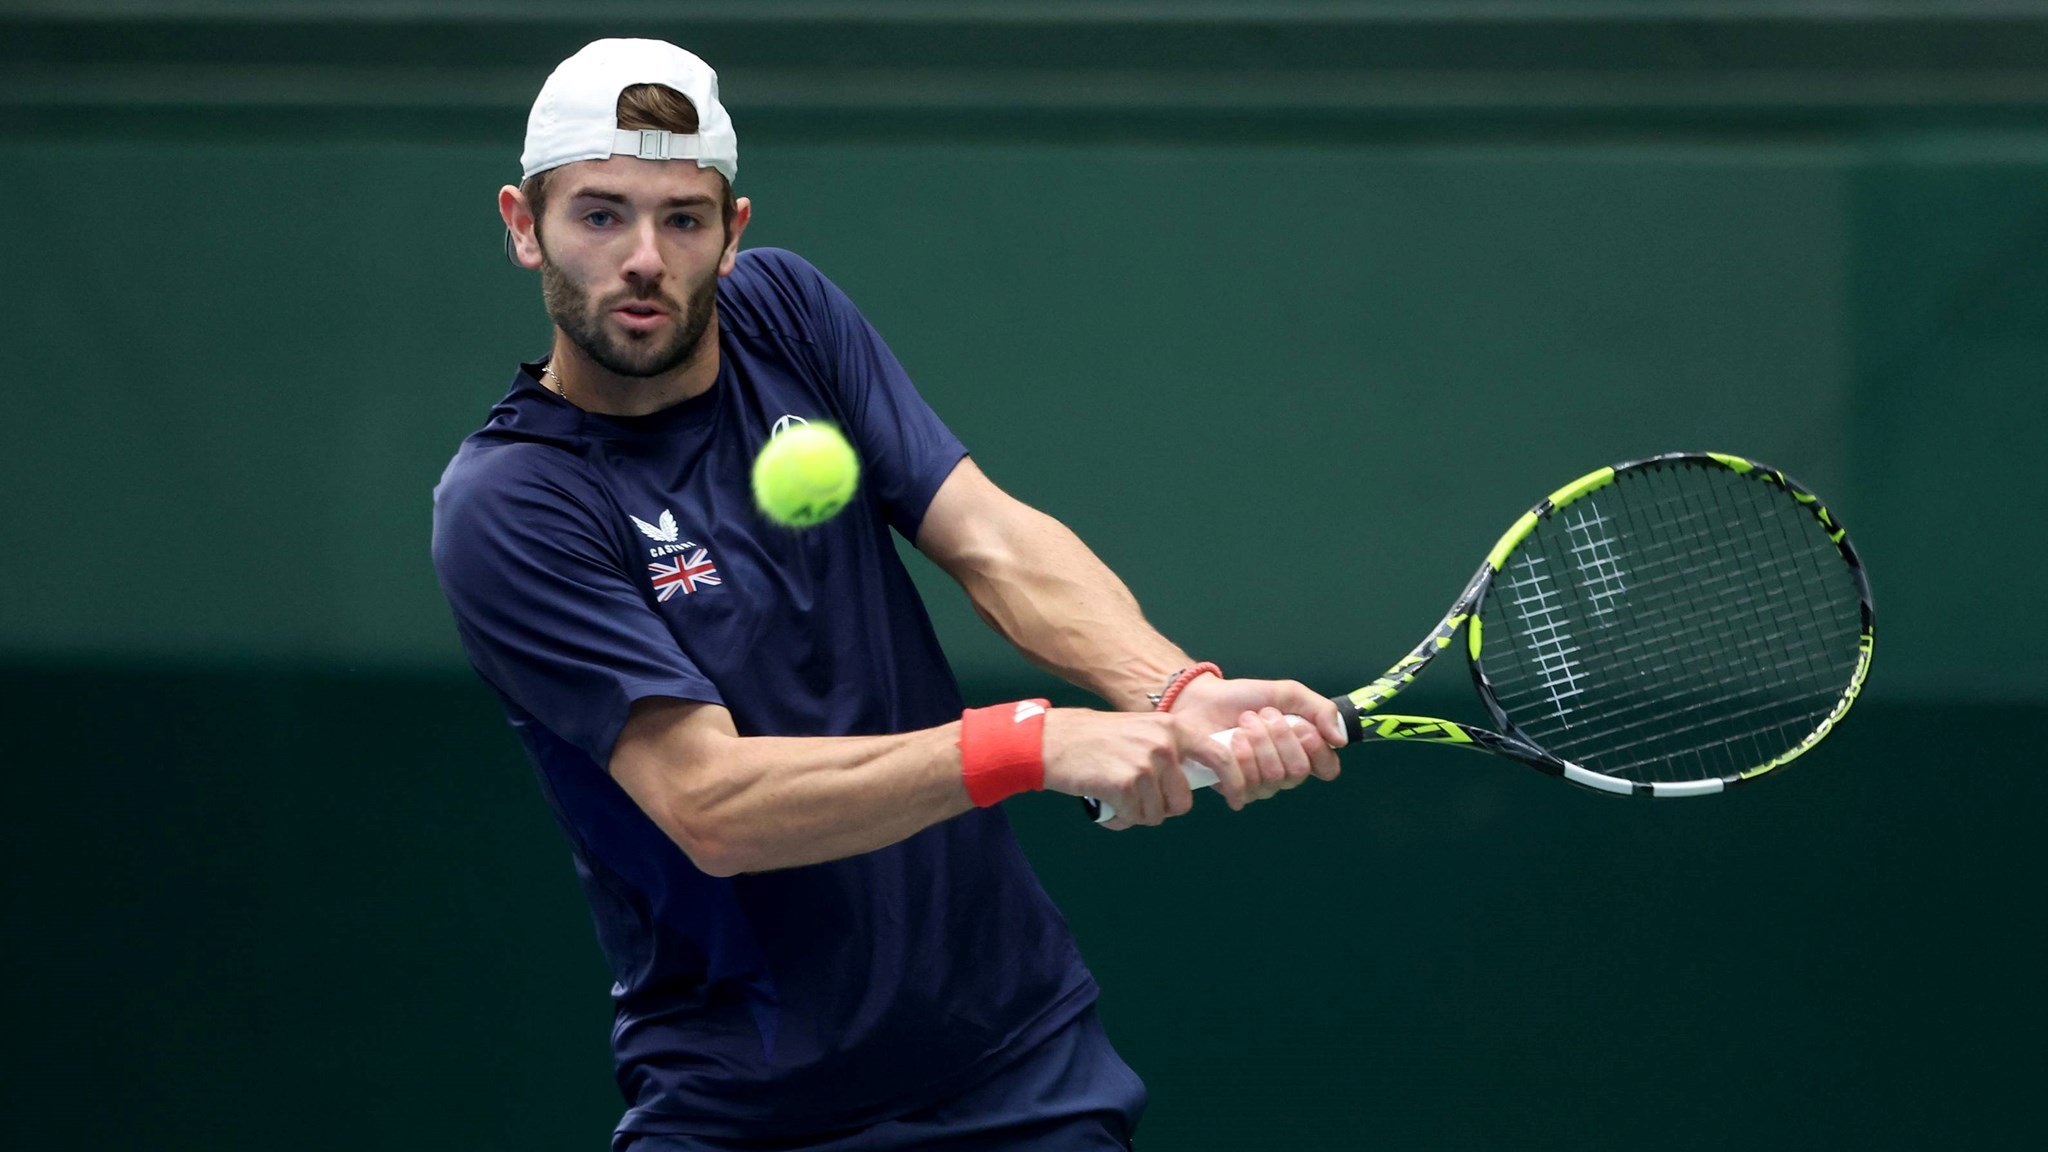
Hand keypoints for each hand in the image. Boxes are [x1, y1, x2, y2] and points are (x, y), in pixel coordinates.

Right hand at [1040, 708, 1239, 830]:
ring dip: (1136, 813)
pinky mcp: (1125, 784)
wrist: (1054, 740)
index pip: (1219, 756)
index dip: (1234, 782)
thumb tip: (1190, 784)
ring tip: (1116, 793)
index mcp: (1173, 728)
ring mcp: (1146, 764)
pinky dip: (1119, 817)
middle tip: (1136, 795)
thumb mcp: (1141, 731)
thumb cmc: (1095, 739)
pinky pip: (1133, 818)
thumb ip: (1168, 751)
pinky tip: (1105, 800)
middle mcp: (1164, 745)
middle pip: (1183, 802)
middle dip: (1162, 807)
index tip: (1238, 800)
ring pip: (1156, 814)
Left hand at [1166, 676, 1346, 805]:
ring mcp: (1261, 785)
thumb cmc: (1246, 698)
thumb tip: (1340, 740)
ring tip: (1243, 723)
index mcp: (1304, 752)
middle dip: (1279, 736)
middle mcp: (1286, 774)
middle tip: (1261, 715)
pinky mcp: (1235, 790)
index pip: (1328, 769)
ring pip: (1274, 776)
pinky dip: (1240, 756)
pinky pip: (1248, 784)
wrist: (1203, 700)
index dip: (1317, 750)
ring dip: (1258, 741)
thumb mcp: (1288, 694)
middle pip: (1298, 770)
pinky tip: (1231, 740)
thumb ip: (1320, 710)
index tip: (1301, 726)